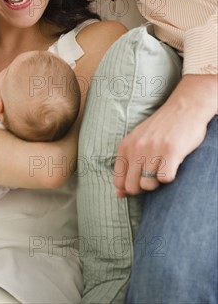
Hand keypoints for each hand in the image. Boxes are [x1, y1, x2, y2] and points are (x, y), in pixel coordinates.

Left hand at [113, 75, 215, 196]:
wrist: (183, 108)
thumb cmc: (161, 128)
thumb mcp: (138, 141)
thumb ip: (127, 165)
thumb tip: (119, 195)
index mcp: (125, 146)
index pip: (118, 181)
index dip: (129, 188)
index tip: (140, 182)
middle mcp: (136, 148)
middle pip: (132, 187)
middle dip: (144, 188)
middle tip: (154, 175)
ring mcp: (153, 149)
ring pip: (148, 185)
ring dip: (157, 182)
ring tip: (164, 167)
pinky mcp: (170, 152)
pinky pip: (165, 179)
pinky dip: (170, 176)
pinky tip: (173, 164)